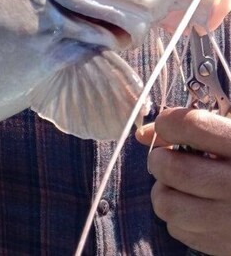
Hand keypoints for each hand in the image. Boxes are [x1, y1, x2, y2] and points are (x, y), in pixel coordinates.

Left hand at [135, 107, 230, 254]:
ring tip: (181, 186)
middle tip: (167, 160)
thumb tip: (143, 134)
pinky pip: (177, 230)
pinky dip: (178, 217)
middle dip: (159, 159)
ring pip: (167, 204)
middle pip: (171, 168)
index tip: (169, 127)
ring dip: (165, 191)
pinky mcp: (225, 246)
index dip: (170, 123)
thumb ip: (197, 129)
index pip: (192, 124)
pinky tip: (197, 208)